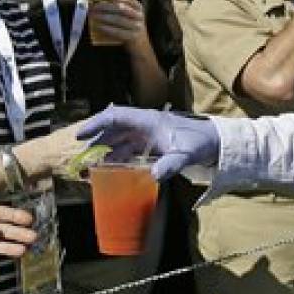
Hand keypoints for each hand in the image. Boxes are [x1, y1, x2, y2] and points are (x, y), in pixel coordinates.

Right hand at [78, 105, 220, 179]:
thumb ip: (170, 164)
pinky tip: (109, 172)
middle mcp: (143, 125)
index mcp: (148, 120)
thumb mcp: (186, 153)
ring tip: (90, 171)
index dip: (96, 124)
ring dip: (104, 155)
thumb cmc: (200, 142)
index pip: (115, 117)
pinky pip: (127, 151)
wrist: (214, 143)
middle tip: (82, 163)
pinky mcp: (149, 146)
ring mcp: (145, 135)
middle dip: (95, 145)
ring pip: (117, 142)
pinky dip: (116, 160)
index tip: (80, 136)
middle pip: (112, 131)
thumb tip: (154, 176)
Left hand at [90, 0, 146, 46]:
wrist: (141, 45)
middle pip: (121, 7)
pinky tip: (100, 27)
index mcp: (138, 7)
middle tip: (94, 7)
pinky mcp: (133, 37)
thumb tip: (99, 3)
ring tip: (94, 16)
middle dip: (105, 6)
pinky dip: (108, 29)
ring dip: (104, 17)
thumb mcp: (129, 16)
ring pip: (119, 19)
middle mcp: (139, 15)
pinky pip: (118, 32)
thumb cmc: (130, 28)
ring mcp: (137, 27)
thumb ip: (118, 9)